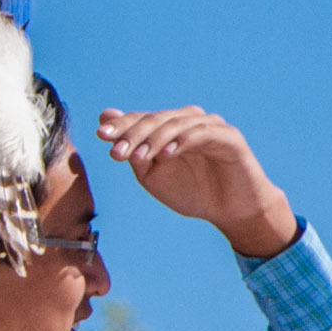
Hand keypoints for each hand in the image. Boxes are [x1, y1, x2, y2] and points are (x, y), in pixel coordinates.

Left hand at [98, 107, 295, 257]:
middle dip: (133, 133)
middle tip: (116, 151)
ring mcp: (210, 126)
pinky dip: (182, 141)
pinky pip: (202, 133)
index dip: (121, 125)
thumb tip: (105, 118)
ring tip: (137, 157)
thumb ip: (132, 152)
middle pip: (156, 118)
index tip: (100, 135)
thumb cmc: (192, 192)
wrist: (231, 211)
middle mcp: (189, 121)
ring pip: (176, 123)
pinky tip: (166, 154)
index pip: (142, 119)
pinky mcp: (229, 137)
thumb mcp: (153, 176)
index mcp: (169, 128)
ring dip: (154, 139)